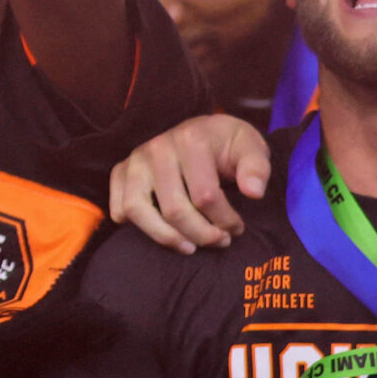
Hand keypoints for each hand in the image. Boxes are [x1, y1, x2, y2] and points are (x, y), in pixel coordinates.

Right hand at [109, 113, 270, 252]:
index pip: (205, 195)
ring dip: (166, 237)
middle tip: (219, 241)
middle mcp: (157, 148)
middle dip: (201, 234)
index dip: (224, 220)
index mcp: (191, 140)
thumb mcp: (251, 147)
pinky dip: (134, 226)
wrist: (203, 130)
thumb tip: (253, 192)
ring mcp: (135, 160)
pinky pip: (119, 206)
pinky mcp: (121, 170)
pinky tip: (159, 231)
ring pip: (138, 210)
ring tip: (189, 247)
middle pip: (173, 209)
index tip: (236, 229)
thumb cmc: (228, 145)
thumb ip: (257, 168)